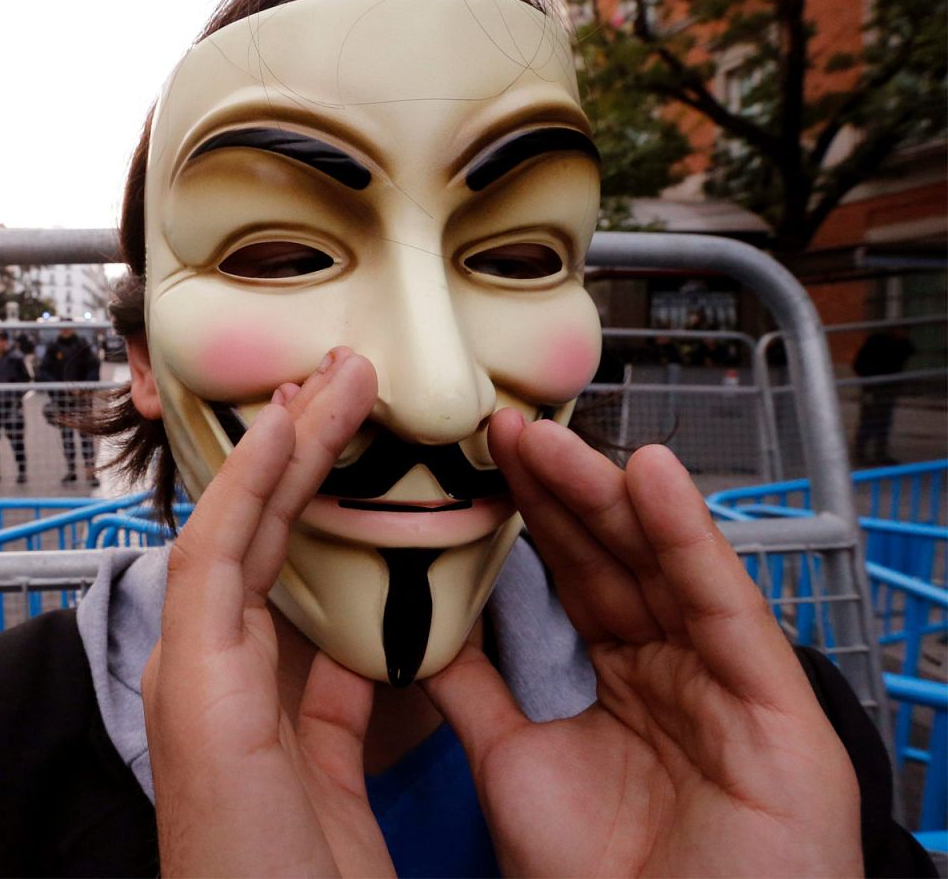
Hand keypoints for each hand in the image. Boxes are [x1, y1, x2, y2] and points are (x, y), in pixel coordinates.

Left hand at [143, 348, 393, 877]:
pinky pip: (336, 659)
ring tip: (366, 444)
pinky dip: (362, 605)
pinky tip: (393, 576)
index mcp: (196, 670)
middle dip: (296, 453)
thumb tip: (223, 522)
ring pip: (294, 588)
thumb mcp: (220, 735)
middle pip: (254, 539)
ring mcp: (266, 719)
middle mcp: (221, 683)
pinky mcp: (310, 758)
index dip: (269, 452)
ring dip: (324, 512)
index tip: (319, 390)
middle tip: (348, 382)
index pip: (226, 528)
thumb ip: (215, 625)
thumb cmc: (246, 876)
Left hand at [423, 410, 861, 875]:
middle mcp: (677, 669)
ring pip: (664, 565)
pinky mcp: (776, 702)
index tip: (481, 459)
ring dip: (608, 495)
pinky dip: (689, 538)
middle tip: (502, 427)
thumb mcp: (514, 764)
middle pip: (616, 557)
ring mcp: (727, 681)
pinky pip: (725, 604)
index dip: (531, 515)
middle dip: (560, 489)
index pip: (574, 576)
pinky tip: (651, 476)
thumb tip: (415, 630)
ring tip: (549, 436)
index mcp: (623, 680)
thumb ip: (475, 691)